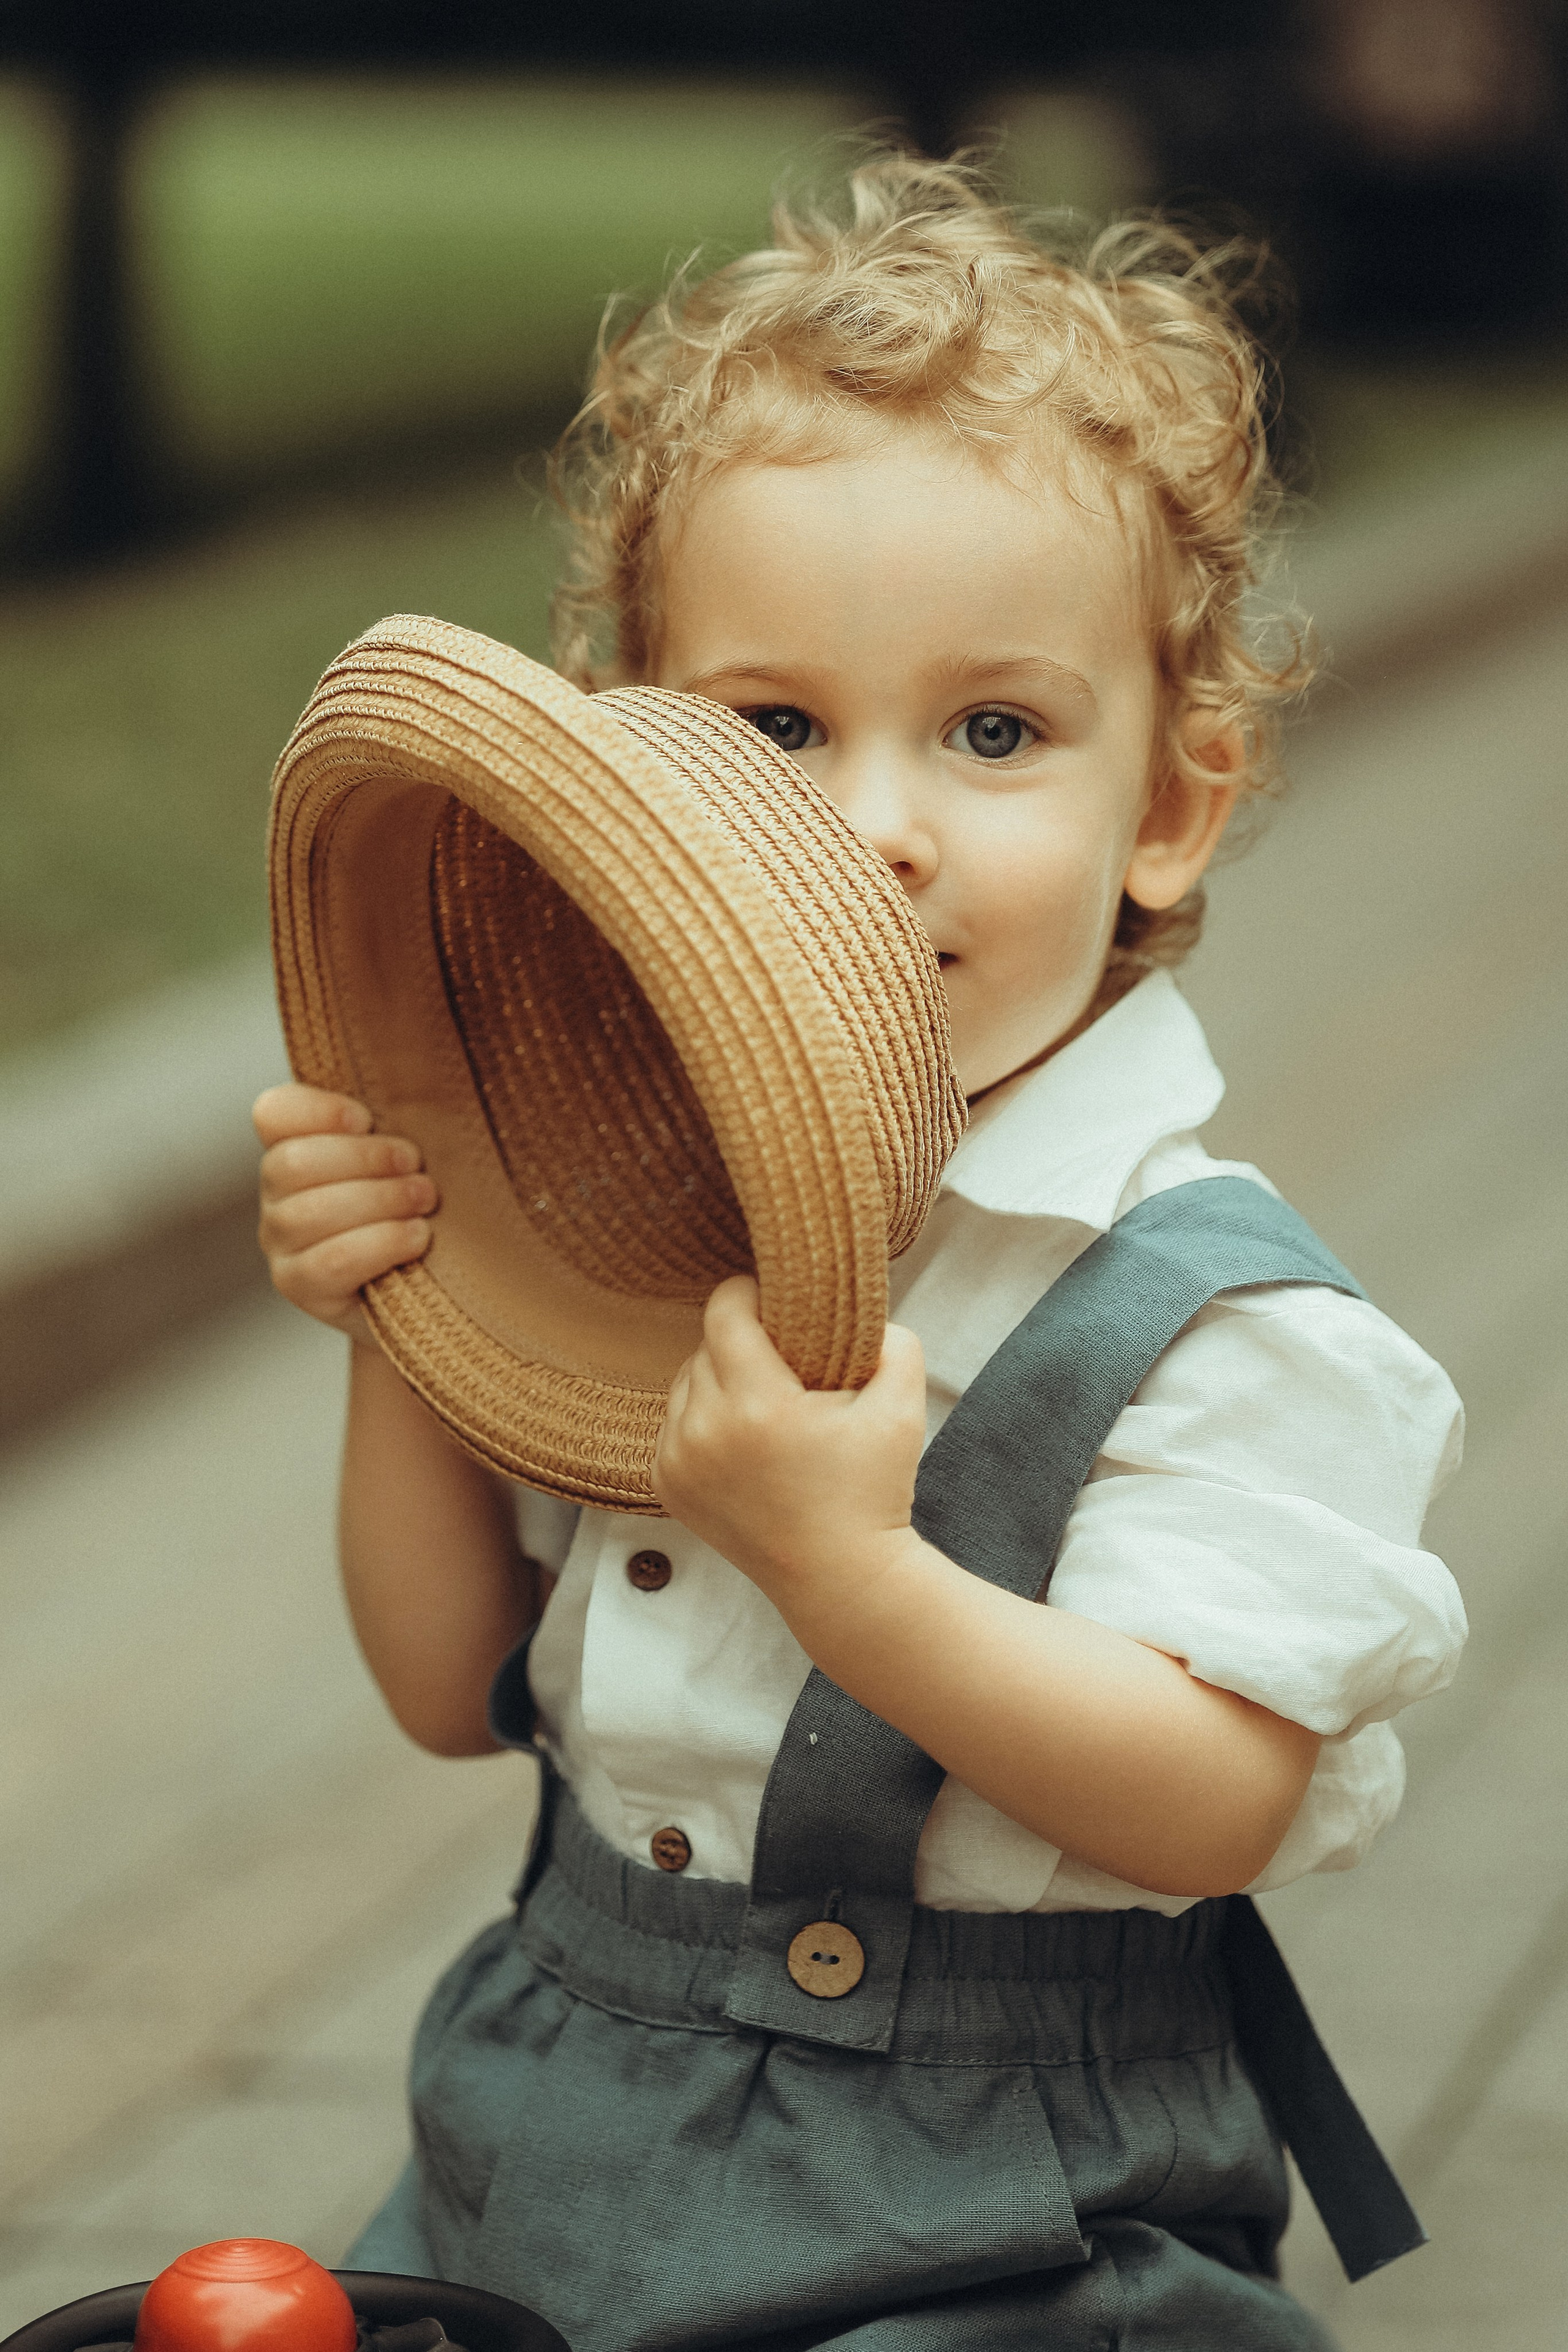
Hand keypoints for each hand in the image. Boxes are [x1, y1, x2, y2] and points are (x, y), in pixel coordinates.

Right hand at [254, 1083, 436, 1341]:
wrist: (425, 1291)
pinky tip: (417, 1237)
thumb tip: (422, 1095)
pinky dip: (381, 1243)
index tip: (367, 1118)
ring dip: (379, 1200)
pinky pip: (331, 1261)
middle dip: (364, 1158)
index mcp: (295, 1148)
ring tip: (424, 1200)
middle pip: (293, 1163)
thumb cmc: (416, 1211)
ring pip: (309, 1212)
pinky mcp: (299, 1287)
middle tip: (415, 1165)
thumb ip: (392, 1130)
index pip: (273, 1113)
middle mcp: (277, 1195)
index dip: (318, 1110)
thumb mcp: (404, 1162)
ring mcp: (280, 1244)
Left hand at [653, 1275, 927, 1622]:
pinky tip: (744, 1439)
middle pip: (707, 1345)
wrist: (840, 1578)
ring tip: (766, 1405)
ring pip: (686, 1381)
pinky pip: (674, 1421)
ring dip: (719, 1379)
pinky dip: (703, 1419)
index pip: (725, 1311)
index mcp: (757, 1405)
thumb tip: (869, 1314)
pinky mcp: (666, 1484)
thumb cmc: (873, 1492)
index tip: (776, 1301)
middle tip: (786, 1365)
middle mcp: (704, 1431)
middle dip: (744, 1344)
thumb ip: (896, 1343)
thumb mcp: (904, 1409)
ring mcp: (679, 1460)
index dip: (750, 1293)